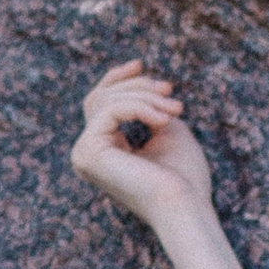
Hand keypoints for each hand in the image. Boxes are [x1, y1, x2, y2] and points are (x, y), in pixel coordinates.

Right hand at [71, 59, 214, 225]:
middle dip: (138, 86)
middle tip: (170, 92)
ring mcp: (84, 154)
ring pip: (106, 101)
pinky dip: (140, 108)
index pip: (99, 104)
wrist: (184, 205)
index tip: (140, 64)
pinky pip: (111, 111)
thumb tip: (133, 84)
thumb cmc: (183, 175)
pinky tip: (163, 120)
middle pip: (101, 97)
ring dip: (146, 97)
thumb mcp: (165, 128)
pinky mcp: (88, 153)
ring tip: (175, 109)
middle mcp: (87, 153)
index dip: (116, 79)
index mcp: (103, 151)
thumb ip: (146, 107)